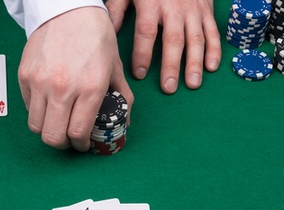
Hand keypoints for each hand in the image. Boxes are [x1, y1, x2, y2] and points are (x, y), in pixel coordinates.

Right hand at [18, 7, 133, 150]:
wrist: (68, 9)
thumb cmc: (94, 37)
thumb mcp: (115, 67)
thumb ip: (122, 98)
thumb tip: (124, 123)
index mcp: (89, 88)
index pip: (77, 132)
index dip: (80, 145)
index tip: (82, 144)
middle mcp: (62, 88)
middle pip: (52, 137)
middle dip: (62, 144)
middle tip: (68, 138)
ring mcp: (39, 82)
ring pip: (36, 127)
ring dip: (48, 130)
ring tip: (57, 123)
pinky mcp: (24, 75)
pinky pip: (27, 107)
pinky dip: (38, 112)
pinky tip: (49, 104)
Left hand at [106, 0, 220, 93]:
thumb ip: (117, 11)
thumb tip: (108, 34)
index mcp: (152, 4)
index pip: (146, 32)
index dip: (143, 54)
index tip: (140, 74)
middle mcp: (174, 8)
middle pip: (173, 40)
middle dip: (171, 65)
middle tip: (169, 87)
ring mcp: (193, 9)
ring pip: (196, 39)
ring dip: (195, 63)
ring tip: (192, 84)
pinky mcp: (206, 10)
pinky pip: (212, 31)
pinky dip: (214, 49)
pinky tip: (212, 67)